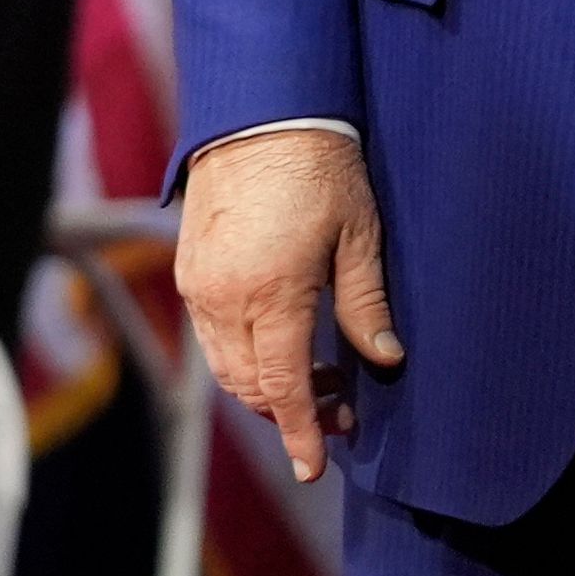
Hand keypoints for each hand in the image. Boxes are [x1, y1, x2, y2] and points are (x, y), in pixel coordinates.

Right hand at [177, 128, 401, 482]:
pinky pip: (211, 334)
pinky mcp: (189, 267)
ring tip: (316, 375)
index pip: (283, 386)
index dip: (301, 432)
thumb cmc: (320, 166)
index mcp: (272, 293)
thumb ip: (366, 305)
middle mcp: (225, 297)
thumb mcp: (358, 235)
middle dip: (291, 410)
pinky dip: (242, 354)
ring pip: (226, 365)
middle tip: (340, 407)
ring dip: (266, 385)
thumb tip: (385, 360)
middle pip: (252, 385)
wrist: (263, 107)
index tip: (314, 467)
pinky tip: (279, 341)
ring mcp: (200, 283)